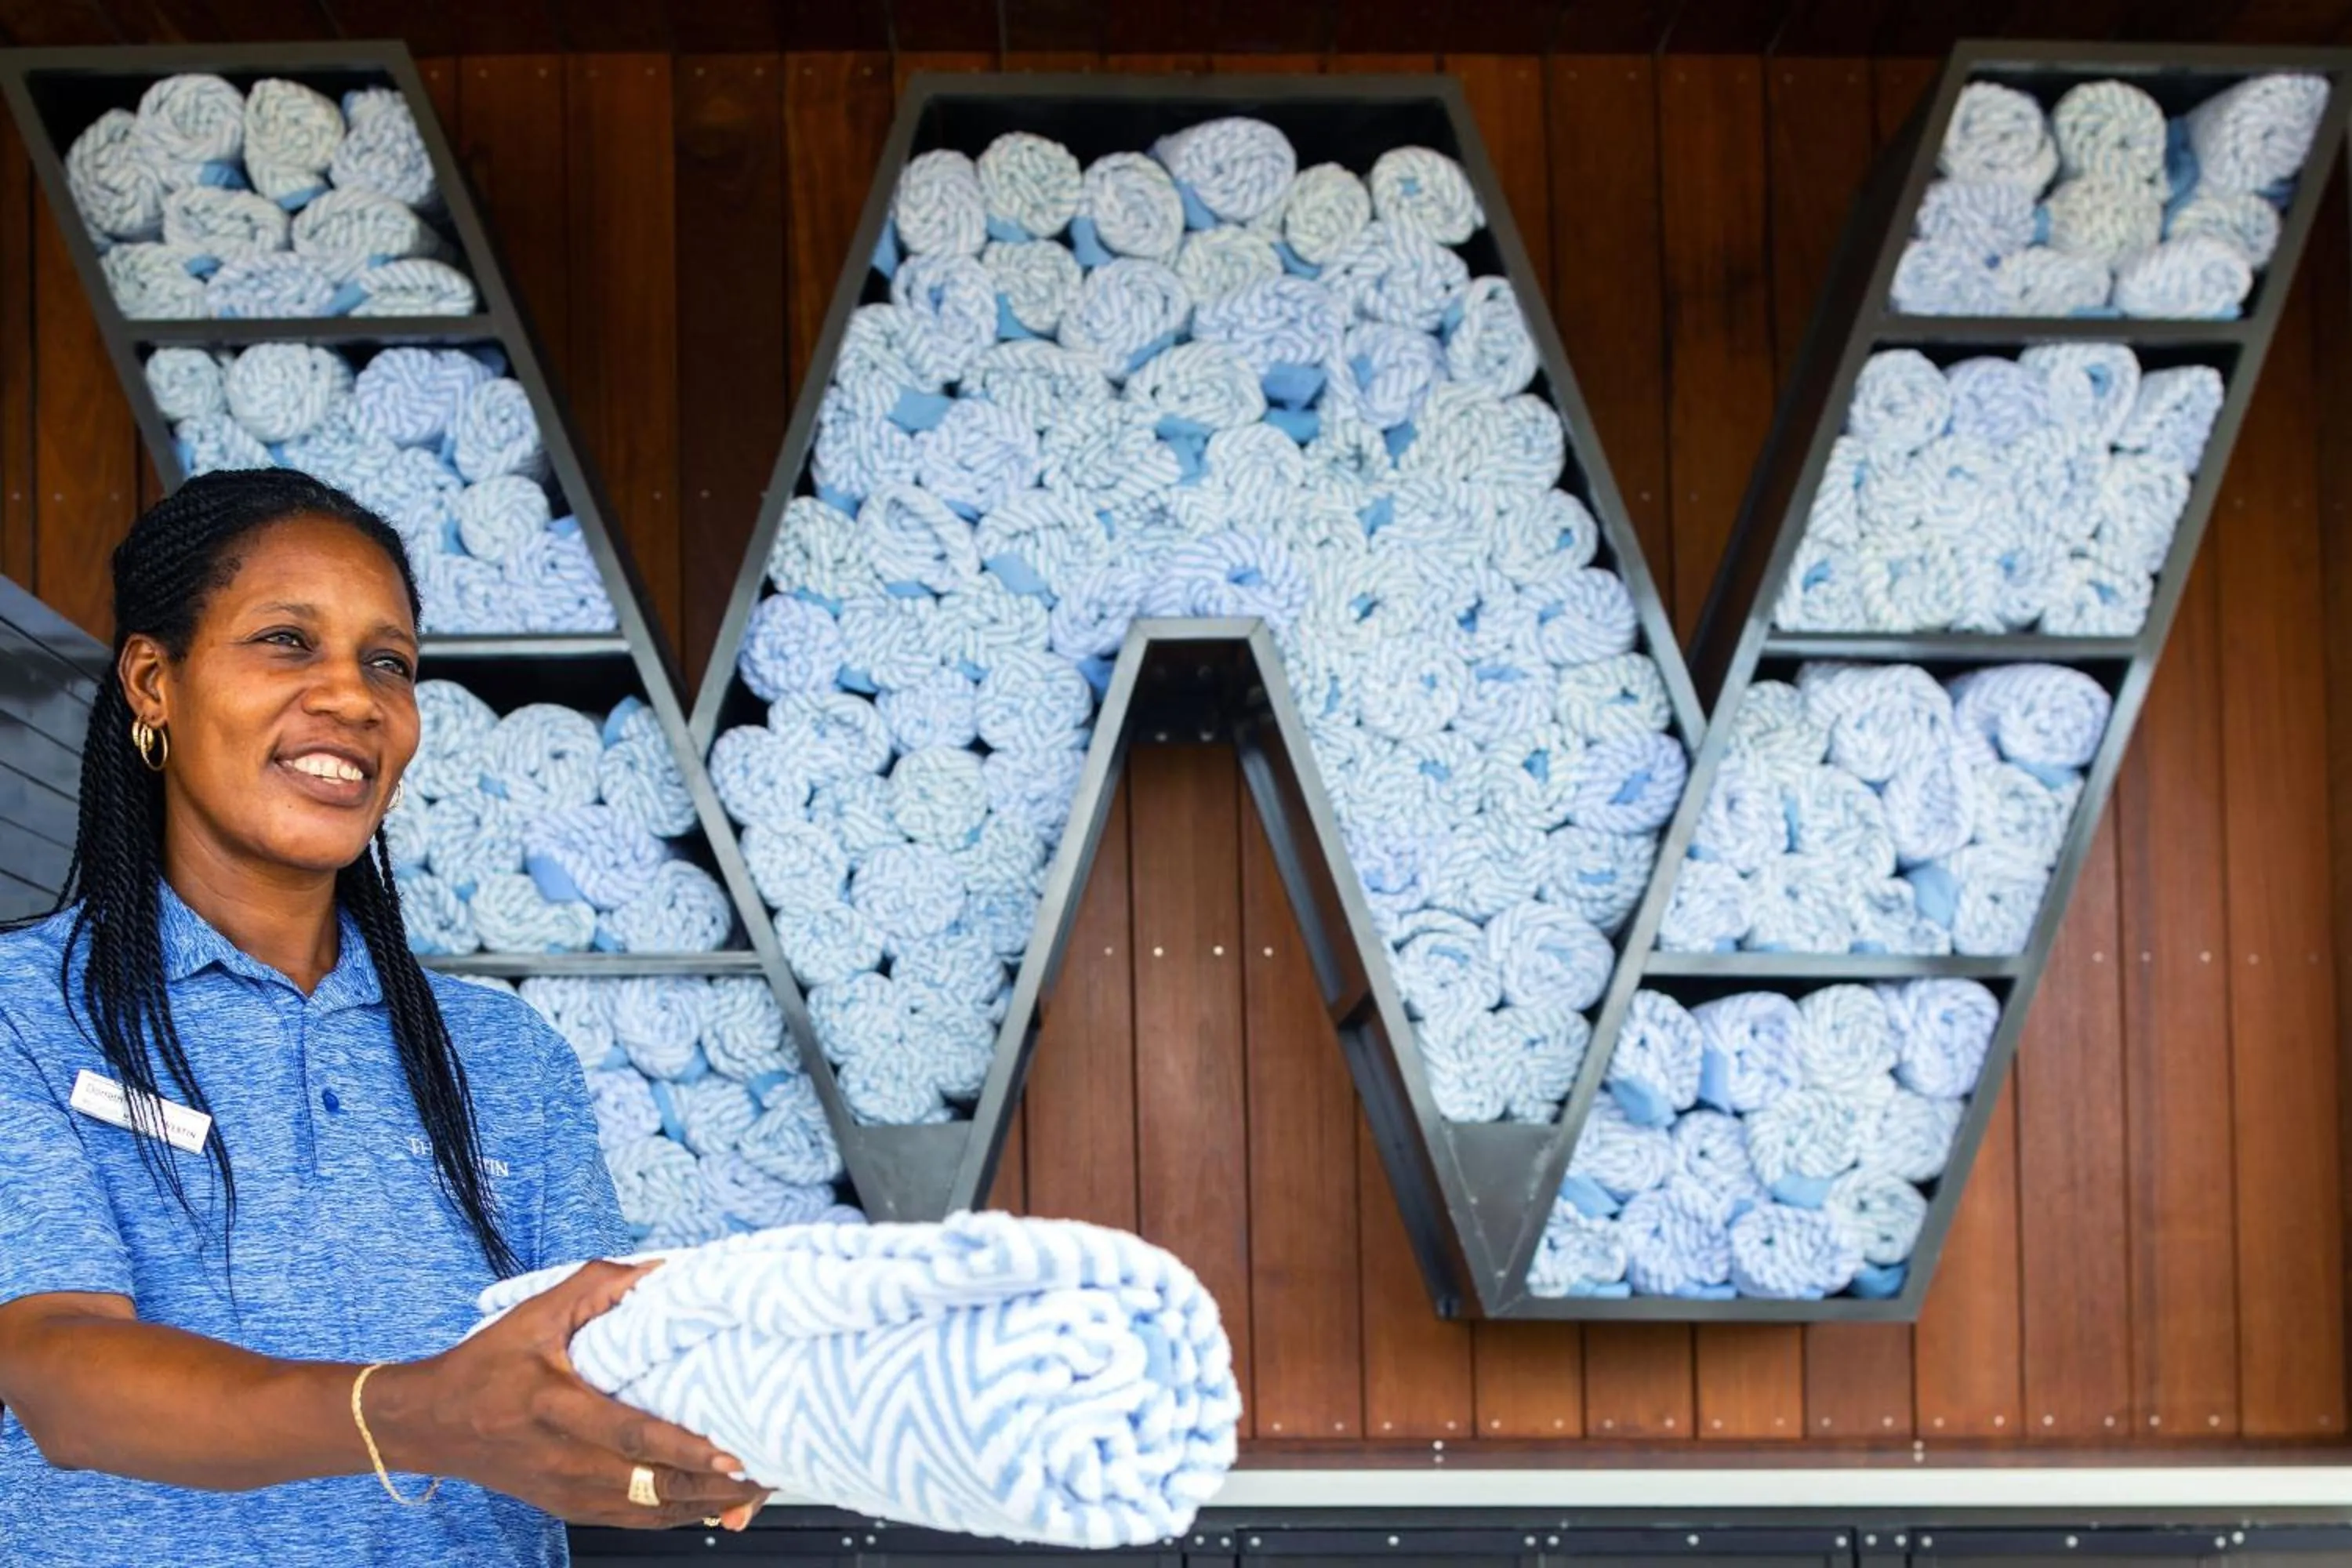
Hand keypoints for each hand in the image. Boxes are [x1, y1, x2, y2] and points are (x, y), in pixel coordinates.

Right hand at [368, 1260, 768, 1529]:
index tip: (734, 1453)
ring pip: (651, 1512)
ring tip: (755, 1488)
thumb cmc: (484, 1365)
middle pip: (653, 1487)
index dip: (686, 1449)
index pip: (631, 1437)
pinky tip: (716, 1503)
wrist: (431, 1423)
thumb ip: (598, 1285)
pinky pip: (635, 1521)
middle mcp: (564, 1462)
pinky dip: (679, 1516)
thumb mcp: (534, 1314)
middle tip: (767, 1472)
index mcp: (556, 1409)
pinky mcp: (570, 1509)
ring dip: (707, 1504)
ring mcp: (567, 1493)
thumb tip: (662, 1269)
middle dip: (715, 1486)